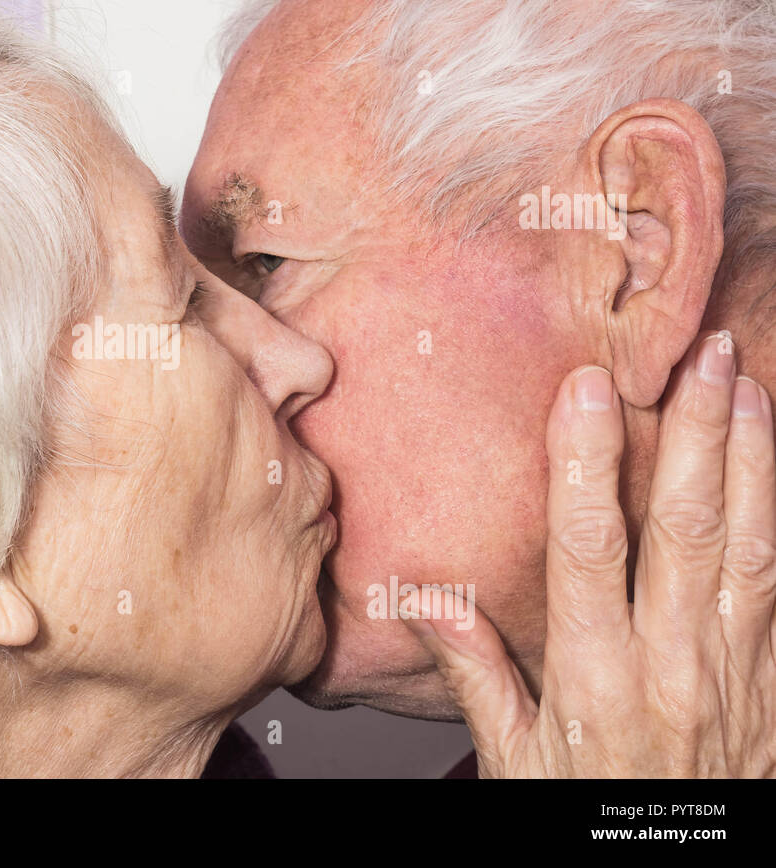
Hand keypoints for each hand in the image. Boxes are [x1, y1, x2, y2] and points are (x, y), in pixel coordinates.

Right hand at [407, 331, 775, 776]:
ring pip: (748, 545)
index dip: (584, 461)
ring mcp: (732, 667)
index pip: (588, 546)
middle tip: (700, 355)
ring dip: (749, 458)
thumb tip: (427, 599)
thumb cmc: (594, 814)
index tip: (585, 389)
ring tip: (746, 381)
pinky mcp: (770, 679)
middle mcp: (671, 660)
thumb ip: (477, 675)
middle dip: (693, 432)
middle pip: (684, 528)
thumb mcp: (517, 762)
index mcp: (595, 674)